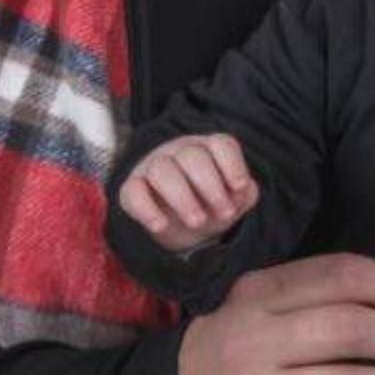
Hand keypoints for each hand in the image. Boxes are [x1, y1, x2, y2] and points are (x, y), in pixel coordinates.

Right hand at [119, 133, 258, 251]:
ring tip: (197, 221)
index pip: (221, 144)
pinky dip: (146, 209)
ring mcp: (153, 167)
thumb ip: (243, 194)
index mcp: (209, 149)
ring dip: (182, 197)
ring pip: (162, 170)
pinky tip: (161, 226)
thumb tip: (241, 191)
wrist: (183, 229)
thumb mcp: (234, 201)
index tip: (239, 187)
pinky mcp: (132, 188)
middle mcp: (180, 152)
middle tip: (223, 214)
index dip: (232, 165)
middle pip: (192, 156)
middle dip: (211, 186)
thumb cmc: (212, 206)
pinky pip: (132, 191)